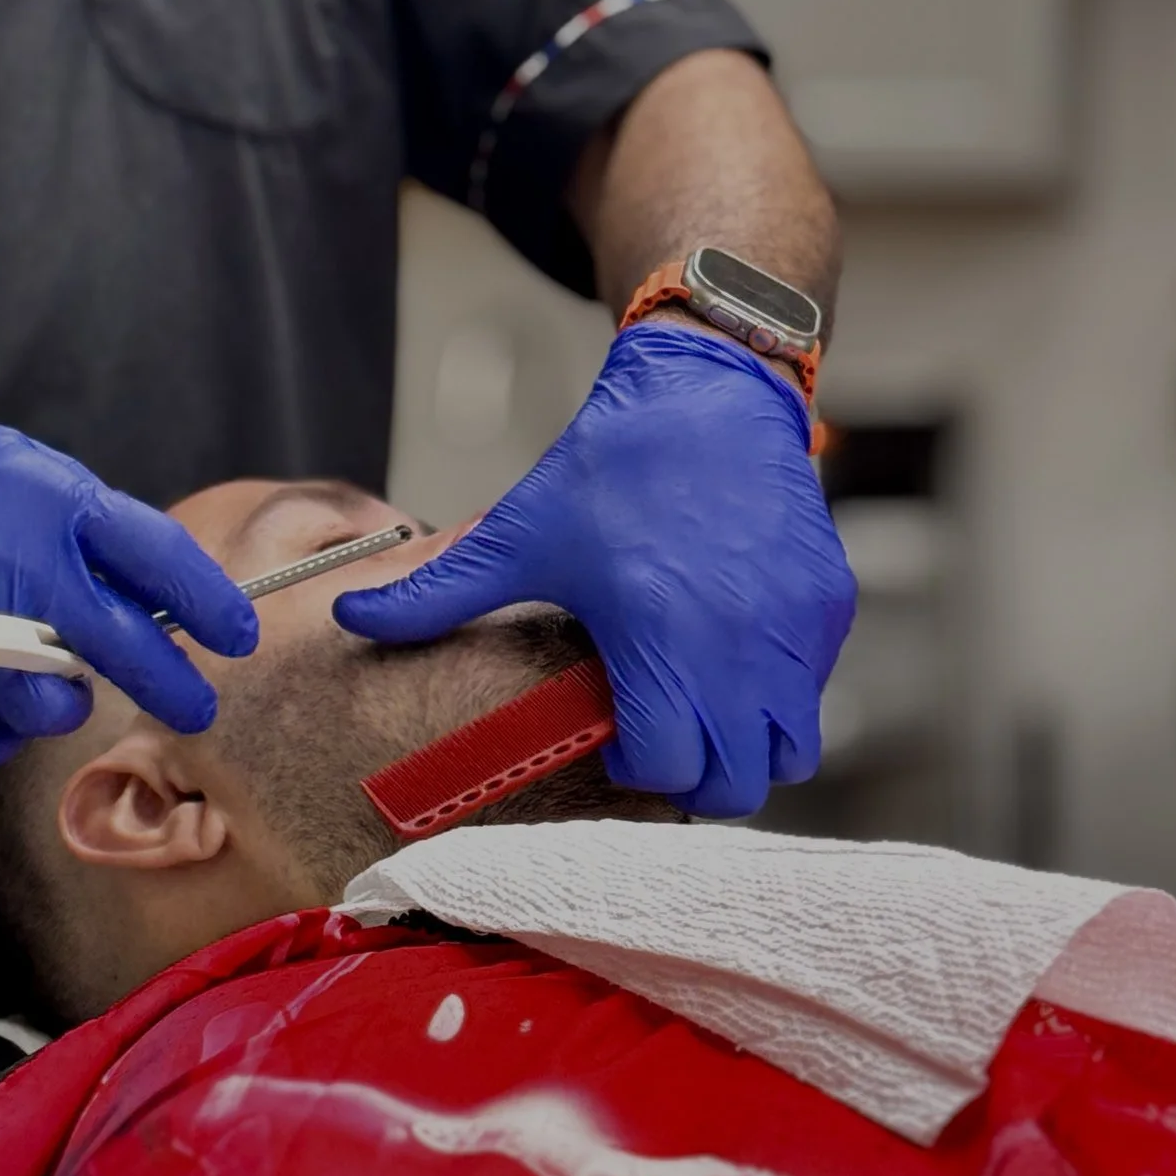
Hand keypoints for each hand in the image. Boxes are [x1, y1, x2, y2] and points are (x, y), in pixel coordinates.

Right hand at [0, 415, 256, 774]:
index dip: (207, 602)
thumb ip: (99, 533)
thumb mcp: (35, 475)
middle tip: (196, 708)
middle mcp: (4, 561)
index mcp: (48, 502)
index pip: (153, 555)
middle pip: (113, 641)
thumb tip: (177, 597)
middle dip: (169, 684)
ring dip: (64, 705)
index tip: (240, 637)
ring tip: (55, 684)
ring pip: (44, 704)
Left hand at [334, 324, 855, 816]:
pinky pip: (813, 689)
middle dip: (696, 776)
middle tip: (659, 738)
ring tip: (700, 706)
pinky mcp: (828, 608)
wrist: (709, 391)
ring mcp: (795, 631)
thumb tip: (347, 616)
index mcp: (660, 638)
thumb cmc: (612, 466)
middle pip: (738, 784)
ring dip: (748, 747)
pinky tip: (731, 652)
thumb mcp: (520, 533)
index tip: (616, 736)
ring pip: (791, 751)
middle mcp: (740, 645)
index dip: (637, 768)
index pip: (668, 770)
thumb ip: (436, 594)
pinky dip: (779, 692)